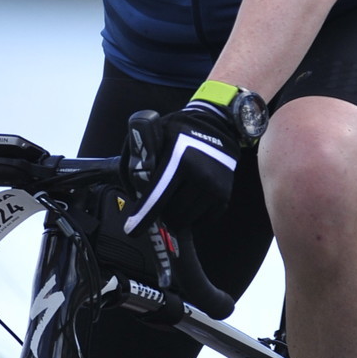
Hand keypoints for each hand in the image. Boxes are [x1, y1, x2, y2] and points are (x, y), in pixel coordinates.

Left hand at [123, 88, 254, 233]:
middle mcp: (199, 174)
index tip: (132, 230)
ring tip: (172, 204)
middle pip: (172, 213)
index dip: (143, 216)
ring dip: (176, 217)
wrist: (216, 127)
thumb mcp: (152, 136)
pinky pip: (204, 220)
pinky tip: (188, 206)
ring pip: (188, 219)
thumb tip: (134, 194)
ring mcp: (214, 186)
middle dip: (161, 215)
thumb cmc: (177, 132)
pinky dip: (193, 219)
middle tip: (157, 207)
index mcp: (177, 158)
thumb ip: (137, 160)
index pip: (157, 195)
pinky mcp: (224, 194)